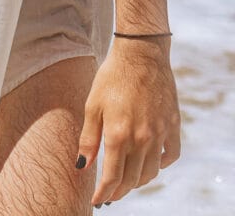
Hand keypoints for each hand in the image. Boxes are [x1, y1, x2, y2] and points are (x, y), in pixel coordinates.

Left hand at [77, 38, 180, 206]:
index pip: (113, 178)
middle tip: (110, 194)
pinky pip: (170, 155)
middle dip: (119, 191)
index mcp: (119, 135)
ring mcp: (160, 133)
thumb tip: (82, 166)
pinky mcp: (173, 125)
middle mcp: (142, 139)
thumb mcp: (93, 105)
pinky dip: (161, 164)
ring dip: (138, 182)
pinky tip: (151, 163)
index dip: (104, 193)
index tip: (98, 201)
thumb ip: (88, 139)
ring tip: (127, 181)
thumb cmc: (112, 76)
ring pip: (151, 172)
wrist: (141, 54)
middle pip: (132, 179)